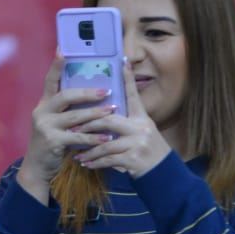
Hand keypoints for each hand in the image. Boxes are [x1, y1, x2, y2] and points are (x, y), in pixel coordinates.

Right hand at [15, 52, 118, 195]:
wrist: (37, 168)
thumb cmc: (51, 143)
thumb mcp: (54, 123)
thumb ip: (66, 111)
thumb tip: (91, 98)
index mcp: (44, 104)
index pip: (49, 80)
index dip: (56, 65)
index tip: (62, 49)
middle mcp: (41, 112)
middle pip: (66, 95)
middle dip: (88, 92)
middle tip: (108, 90)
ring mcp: (45, 126)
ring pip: (75, 116)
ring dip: (96, 114)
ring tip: (113, 111)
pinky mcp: (52, 141)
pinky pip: (77, 137)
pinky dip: (93, 137)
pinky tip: (106, 138)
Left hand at [70, 59, 173, 177]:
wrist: (162, 172)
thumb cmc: (147, 149)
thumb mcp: (142, 131)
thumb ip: (126, 121)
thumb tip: (104, 112)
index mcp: (142, 118)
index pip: (133, 95)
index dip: (128, 78)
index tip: (122, 61)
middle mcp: (141, 128)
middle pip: (109, 120)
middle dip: (88, 124)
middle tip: (72, 127)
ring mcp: (137, 144)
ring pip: (105, 144)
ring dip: (88, 149)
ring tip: (76, 153)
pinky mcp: (133, 160)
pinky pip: (108, 160)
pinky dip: (95, 162)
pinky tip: (85, 164)